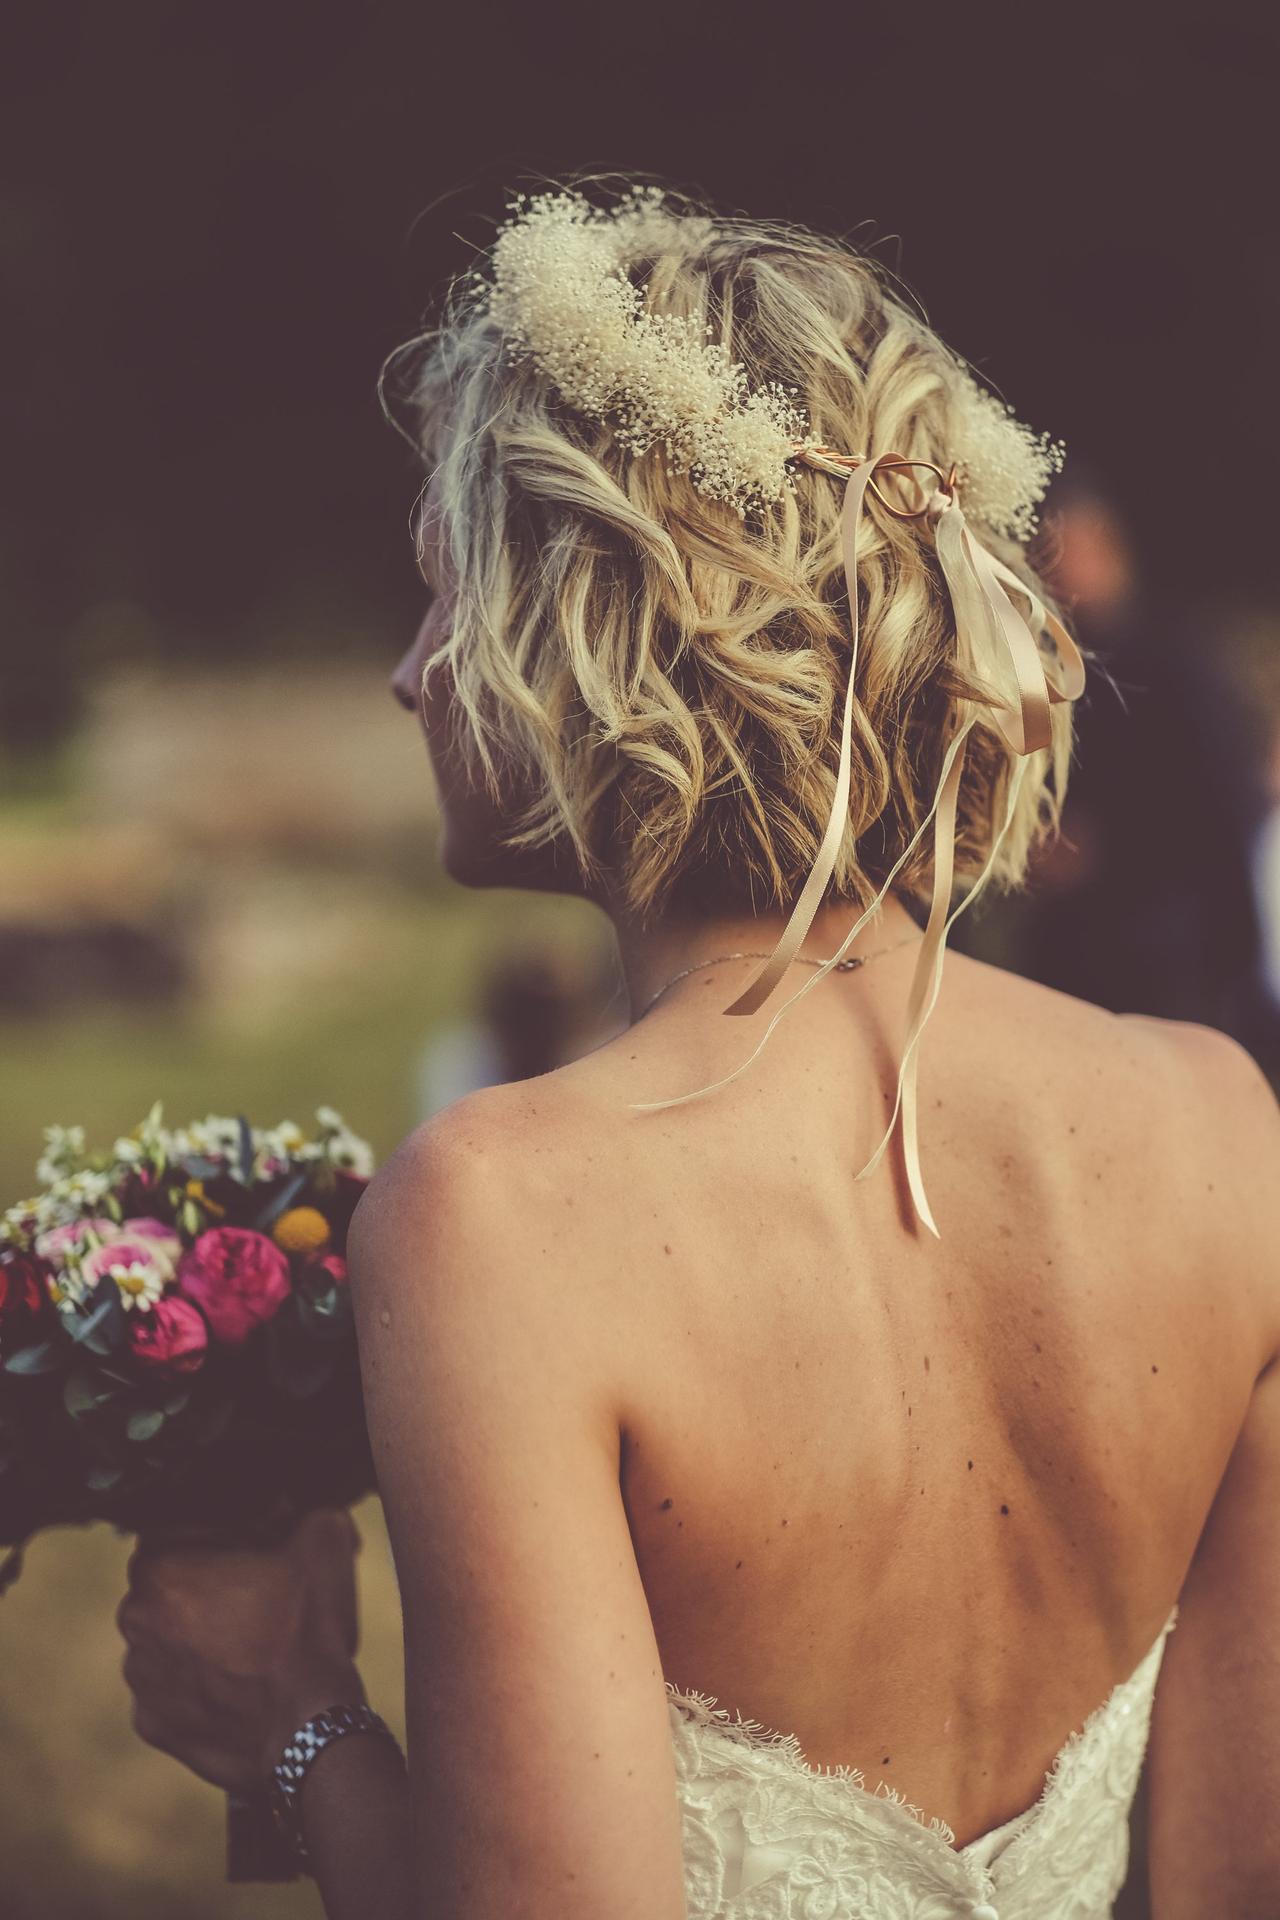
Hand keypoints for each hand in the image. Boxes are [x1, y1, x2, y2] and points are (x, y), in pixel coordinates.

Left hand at [117, 1508, 363, 1793]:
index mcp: (160, 1567)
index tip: (257, 1543)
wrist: (307, 1733)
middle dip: (209, 1582)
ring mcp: (139, 1677)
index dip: (223, 1529)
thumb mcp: (323, 1544)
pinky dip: (198, 1683)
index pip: (180, 1526)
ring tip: (251, 1644)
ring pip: (167, 1637)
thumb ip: (308, 1511)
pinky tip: (238, 1684)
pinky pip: (171, 1689)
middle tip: (258, 1592)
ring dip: (199, 1634)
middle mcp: (134, 1619)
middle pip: (169, 1582)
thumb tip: (307, 1511)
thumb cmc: (306, 1633)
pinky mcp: (151, 1723)